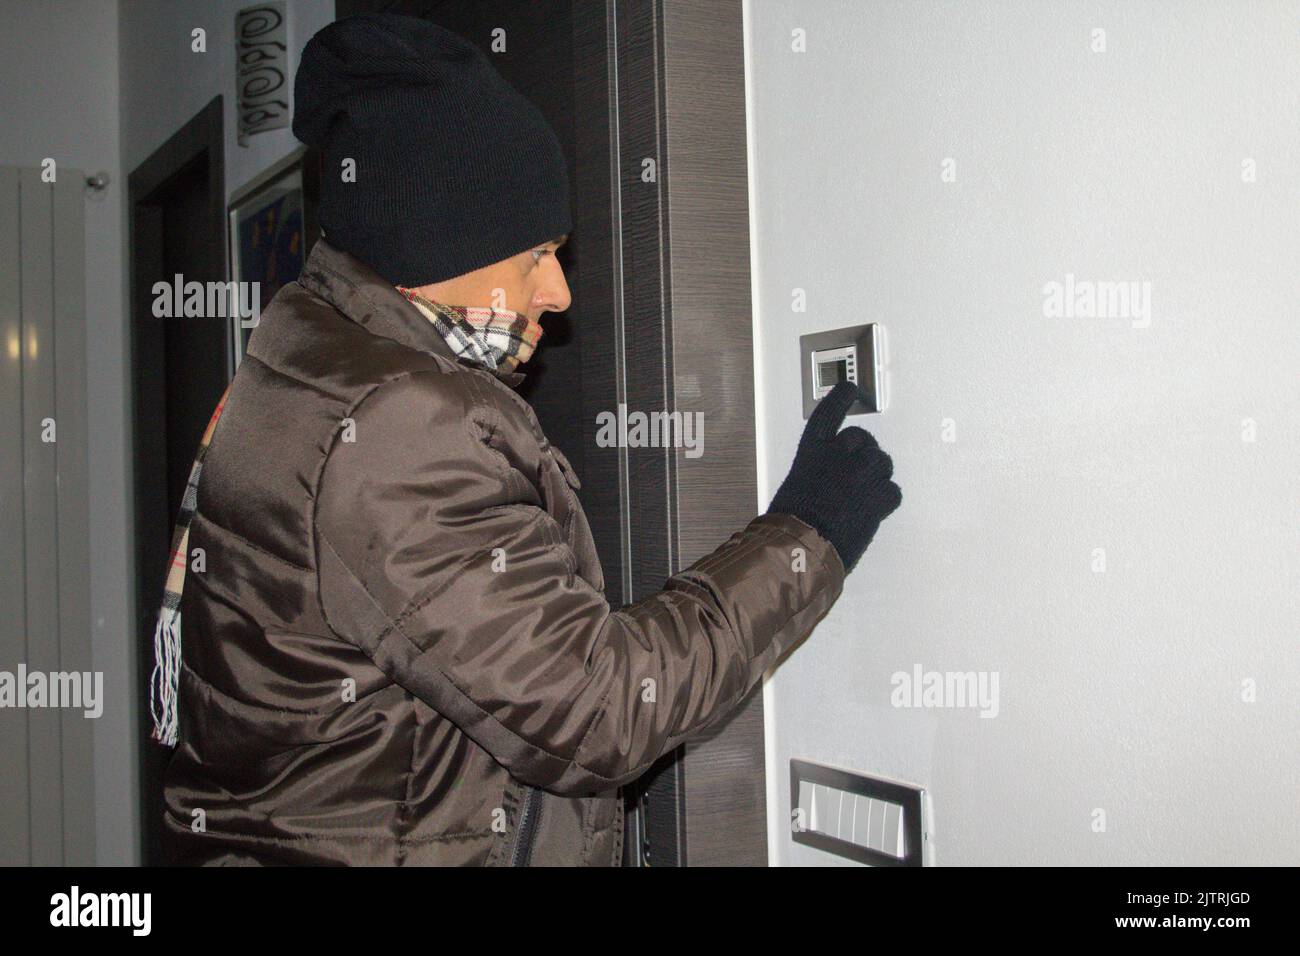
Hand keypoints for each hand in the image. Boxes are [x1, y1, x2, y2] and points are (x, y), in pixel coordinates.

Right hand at [766, 380, 901, 573]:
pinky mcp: (878, 497)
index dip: (840, 398)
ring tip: (863, 496)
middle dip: (865, 454)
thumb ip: (818, 473)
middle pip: (864, 440)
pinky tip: (873, 510)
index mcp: (812, 451)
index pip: (829, 413)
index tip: (849, 387)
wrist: (801, 548)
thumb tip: (831, 479)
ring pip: (883, 464)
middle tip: (859, 473)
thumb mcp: (795, 485)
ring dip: (877, 477)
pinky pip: (893, 491)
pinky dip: (886, 500)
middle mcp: (838, 456)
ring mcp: (861, 475)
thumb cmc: (790, 522)